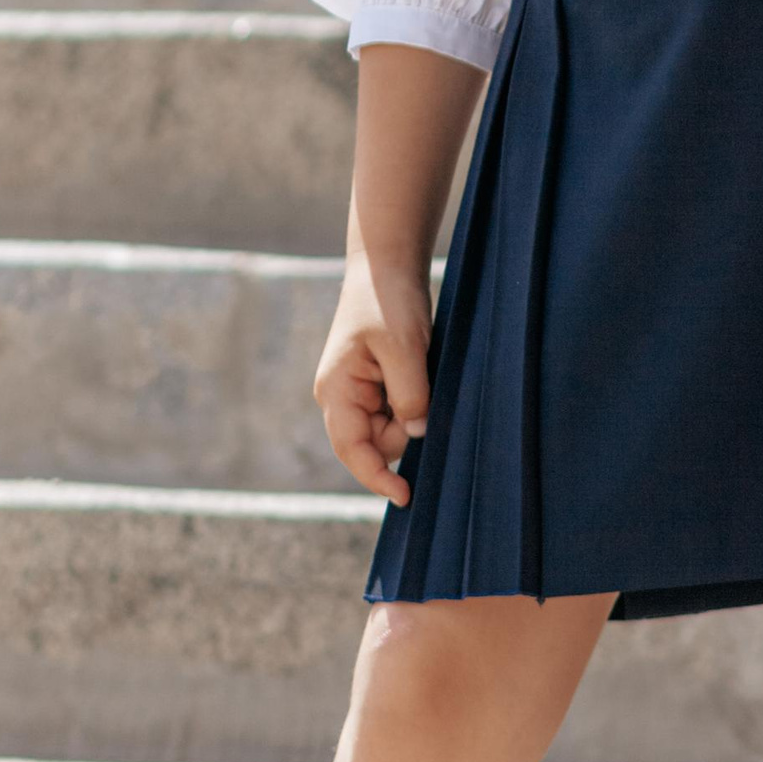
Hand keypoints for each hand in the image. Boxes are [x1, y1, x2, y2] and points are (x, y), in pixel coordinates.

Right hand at [315, 251, 435, 503]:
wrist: (387, 266)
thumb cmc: (388, 300)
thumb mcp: (403, 346)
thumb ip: (409, 393)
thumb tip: (416, 433)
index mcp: (335, 391)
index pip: (353, 451)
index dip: (377, 478)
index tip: (406, 496)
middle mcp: (341, 397)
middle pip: (376, 443)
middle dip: (406, 432)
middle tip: (426, 390)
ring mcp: (358, 392)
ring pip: (391, 428)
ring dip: (413, 414)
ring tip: (423, 370)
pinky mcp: (377, 383)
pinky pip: (398, 409)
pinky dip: (415, 402)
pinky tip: (423, 374)